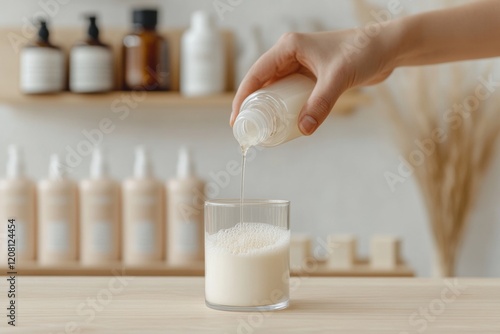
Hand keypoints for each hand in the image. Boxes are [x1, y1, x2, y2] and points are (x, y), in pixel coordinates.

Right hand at [230, 27, 398, 134]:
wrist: (387, 48)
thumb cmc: (363, 52)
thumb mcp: (338, 78)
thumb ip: (320, 104)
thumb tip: (303, 130)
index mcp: (289, 47)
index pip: (257, 74)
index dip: (243, 97)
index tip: (236, 119)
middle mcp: (291, 55)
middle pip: (263, 83)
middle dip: (252, 105)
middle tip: (246, 129)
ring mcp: (302, 66)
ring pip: (277, 90)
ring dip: (269, 108)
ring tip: (261, 129)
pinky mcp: (313, 76)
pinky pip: (292, 94)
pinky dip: (286, 108)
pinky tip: (284, 123)